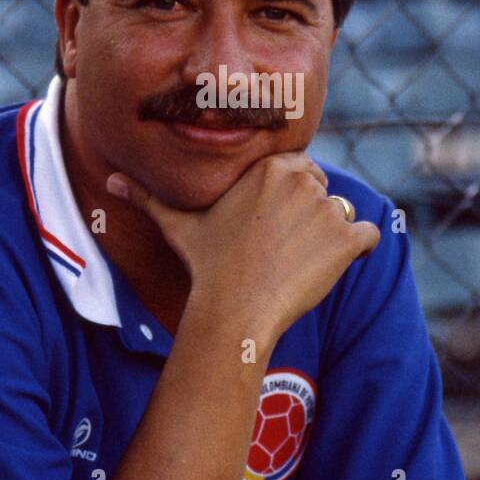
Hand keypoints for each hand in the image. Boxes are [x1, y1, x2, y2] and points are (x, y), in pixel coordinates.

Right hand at [106, 153, 379, 343]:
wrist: (233, 311)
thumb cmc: (207, 266)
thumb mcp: (177, 225)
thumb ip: (148, 197)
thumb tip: (111, 181)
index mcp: (270, 168)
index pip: (300, 172)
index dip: (289, 202)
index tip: (272, 229)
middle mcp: (301, 181)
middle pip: (322, 192)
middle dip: (310, 218)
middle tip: (282, 251)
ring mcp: (327, 209)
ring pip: (342, 216)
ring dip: (330, 238)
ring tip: (298, 264)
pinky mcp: (347, 240)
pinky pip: (368, 236)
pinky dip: (358, 252)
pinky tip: (329, 267)